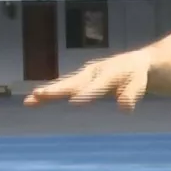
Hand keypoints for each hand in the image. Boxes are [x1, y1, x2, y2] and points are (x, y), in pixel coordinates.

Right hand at [23, 50, 150, 111]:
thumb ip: (133, 93)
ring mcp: (84, 76)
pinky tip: (32, 102)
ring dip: (47, 93)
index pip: (98, 85)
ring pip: (63, 84)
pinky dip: (48, 94)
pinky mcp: (79, 80)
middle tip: (40, 94)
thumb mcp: (140, 83)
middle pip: (73, 82)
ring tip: (30, 100)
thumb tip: (124, 107)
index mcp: (110, 72)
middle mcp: (93, 72)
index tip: (74, 101)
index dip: (87, 93)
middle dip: (57, 90)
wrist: (133, 63)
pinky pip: (62, 87)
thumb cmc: (137, 75)